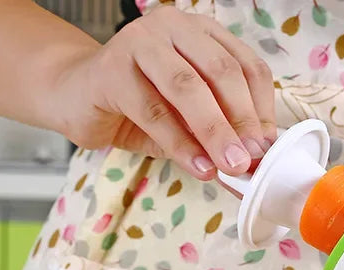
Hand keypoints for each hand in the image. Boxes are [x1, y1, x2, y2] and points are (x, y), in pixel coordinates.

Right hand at [51, 5, 276, 179]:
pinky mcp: (111, 69)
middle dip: (242, 121)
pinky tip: (199, 167)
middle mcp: (174, 27)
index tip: (267, 148)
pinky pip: (154, 111)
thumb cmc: (140, 107)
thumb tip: (254, 162)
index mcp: (202, 34)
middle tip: (252, 160)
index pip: (247, 66)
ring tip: (230, 167)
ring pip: (188, 88)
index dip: (262, 109)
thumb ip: (220, 133)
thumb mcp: (191, 121)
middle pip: (222, 72)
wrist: (77, 98)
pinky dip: (181, 145)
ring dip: (215, 132)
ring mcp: (140, 42)